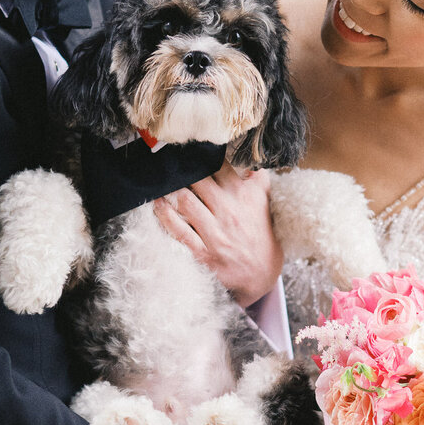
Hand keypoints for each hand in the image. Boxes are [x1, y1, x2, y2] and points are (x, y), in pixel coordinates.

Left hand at [153, 164, 282, 307]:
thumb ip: (257, 179)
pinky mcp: (204, 254)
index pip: (220, 165)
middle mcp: (231, 212)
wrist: (262, 275)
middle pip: (198, 180)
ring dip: (169, 189)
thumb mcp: (265, 203)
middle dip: (182, 169)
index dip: (201, 154)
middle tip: (168, 162)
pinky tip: (158, 205)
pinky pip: (178, 230)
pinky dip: (164, 215)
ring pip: (185, 201)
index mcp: (246, 196)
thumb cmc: (261, 235)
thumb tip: (246, 157)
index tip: (188, 149)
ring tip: (161, 182)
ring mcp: (216, 234)